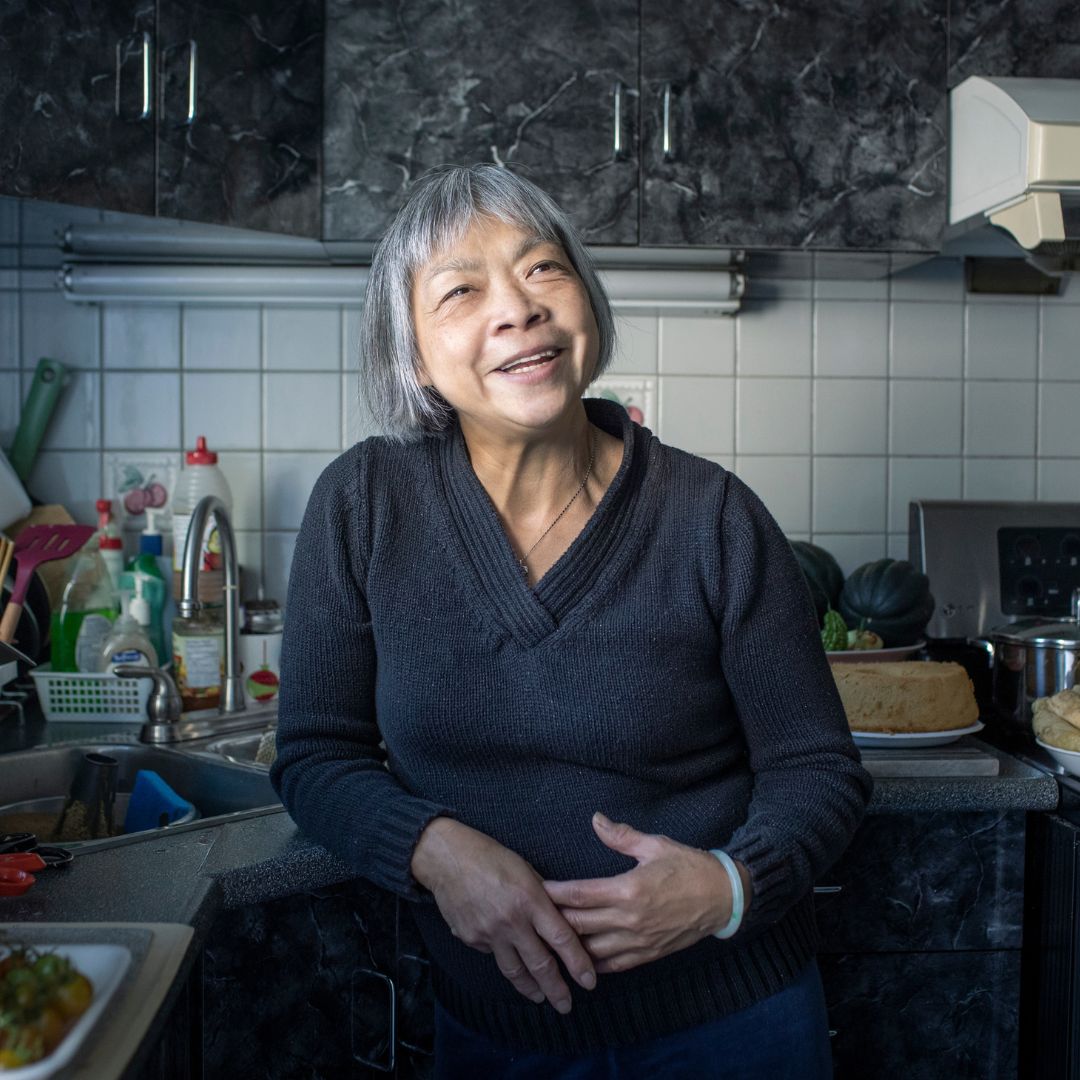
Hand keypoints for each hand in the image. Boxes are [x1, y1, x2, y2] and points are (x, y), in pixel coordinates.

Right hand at [410, 817, 595, 1013]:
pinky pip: (493, 955)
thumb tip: (558, 917)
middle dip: (556, 990)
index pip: (562, 939)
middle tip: (565, 1005)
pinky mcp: (471, 939)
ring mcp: (489, 934)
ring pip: (515, 971)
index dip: (578, 963)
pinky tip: (508, 957)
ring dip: (531, 988)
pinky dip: (503, 958)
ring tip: (540, 997)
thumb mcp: (525, 869)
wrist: (447, 858)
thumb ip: (542, 896)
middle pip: (540, 965)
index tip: (589, 981)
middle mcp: (512, 921)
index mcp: (531, 900)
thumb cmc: (490, 856)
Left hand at [543, 813, 749, 974]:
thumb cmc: (689, 867)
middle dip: (553, 920)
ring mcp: (639, 941)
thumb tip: (596, 819)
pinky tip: (579, 958)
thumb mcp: (655, 845)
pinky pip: (613, 965)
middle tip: (531, 914)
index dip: (554, 893)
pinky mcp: (648, 954)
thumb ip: (621, 836)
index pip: (580, 894)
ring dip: (570, 945)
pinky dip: (593, 963)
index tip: (534, 889)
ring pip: (592, 950)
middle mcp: (630, 919)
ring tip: (549, 939)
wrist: (724, 897)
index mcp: (628, 889)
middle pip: (579, 925)